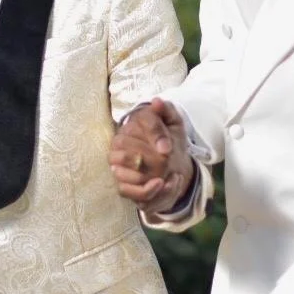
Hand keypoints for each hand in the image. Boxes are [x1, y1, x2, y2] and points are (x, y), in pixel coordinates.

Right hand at [109, 98, 191, 213]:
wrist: (174, 164)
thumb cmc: (170, 141)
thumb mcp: (175, 124)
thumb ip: (167, 110)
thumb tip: (156, 102)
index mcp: (135, 123)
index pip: (143, 123)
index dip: (156, 135)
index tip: (168, 149)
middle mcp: (120, 143)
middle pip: (129, 150)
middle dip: (153, 159)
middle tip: (168, 162)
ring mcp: (118, 165)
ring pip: (123, 171)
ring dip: (149, 176)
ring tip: (169, 175)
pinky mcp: (122, 185)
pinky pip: (126, 190)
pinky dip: (146, 190)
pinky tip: (161, 184)